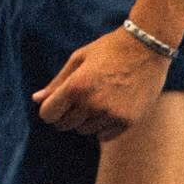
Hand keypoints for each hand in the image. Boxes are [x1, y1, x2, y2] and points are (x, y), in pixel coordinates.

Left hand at [30, 26, 169, 140]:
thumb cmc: (109, 49)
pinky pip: (104, 136)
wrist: (147, 47)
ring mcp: (111, 114)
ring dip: (85, 119)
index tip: (56, 102)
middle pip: (65, 124)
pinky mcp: (128, 121)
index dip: (49, 109)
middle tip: (79, 97)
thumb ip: (57, 82)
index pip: (48, 114)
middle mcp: (92, 104)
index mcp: (76, 86)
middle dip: (66, 114)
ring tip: (98, 97)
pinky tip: (109, 107)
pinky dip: (102, 127)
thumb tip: (36, 99)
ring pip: (84, 130)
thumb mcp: (79, 59)